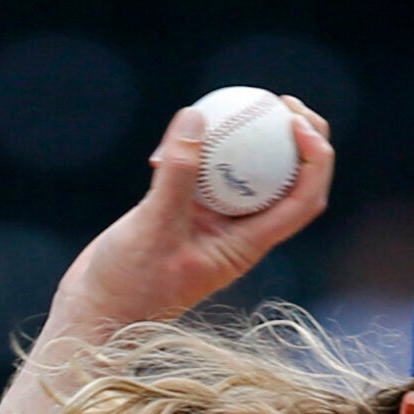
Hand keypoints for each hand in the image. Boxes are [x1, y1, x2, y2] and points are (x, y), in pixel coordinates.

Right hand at [49, 97, 334, 338]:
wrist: (98, 312)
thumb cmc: (130, 286)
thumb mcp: (154, 226)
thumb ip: (178, 173)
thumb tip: (198, 116)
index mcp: (249, 245)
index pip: (303, 200)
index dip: (315, 159)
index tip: (297, 122)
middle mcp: (240, 234)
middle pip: (288, 182)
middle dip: (299, 140)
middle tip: (282, 101)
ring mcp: (214, 224)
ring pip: (246, 173)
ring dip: (248, 138)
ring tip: (236, 102)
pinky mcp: (186, 215)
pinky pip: (205, 172)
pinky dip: (199, 148)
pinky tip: (181, 128)